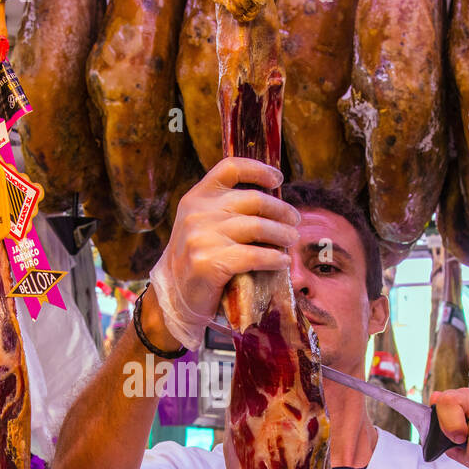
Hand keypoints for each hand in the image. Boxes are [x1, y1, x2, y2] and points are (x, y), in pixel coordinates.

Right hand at [148, 157, 299, 348]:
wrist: (173, 299)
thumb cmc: (197, 262)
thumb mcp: (202, 227)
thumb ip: (226, 211)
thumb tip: (273, 204)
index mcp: (196, 198)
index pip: (230, 168)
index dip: (258, 169)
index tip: (278, 179)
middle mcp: (197, 213)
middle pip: (253, 199)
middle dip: (281, 210)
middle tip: (294, 221)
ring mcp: (201, 237)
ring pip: (258, 227)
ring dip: (282, 234)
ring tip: (292, 240)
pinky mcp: (209, 262)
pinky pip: (254, 255)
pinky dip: (274, 258)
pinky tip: (282, 262)